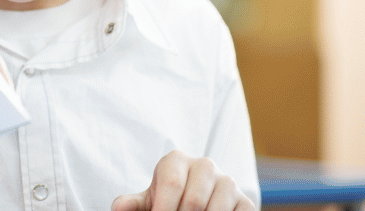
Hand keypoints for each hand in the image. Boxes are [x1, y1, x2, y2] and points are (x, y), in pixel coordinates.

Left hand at [112, 151, 254, 210]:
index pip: (171, 183)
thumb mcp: (150, 200)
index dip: (163, 208)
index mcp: (176, 160)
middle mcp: (205, 165)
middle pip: (194, 200)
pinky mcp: (245, 201)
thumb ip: (134, 204)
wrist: (198, 204)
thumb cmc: (168, 200)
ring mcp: (228, 182)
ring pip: (215, 210)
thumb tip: (118, 207)